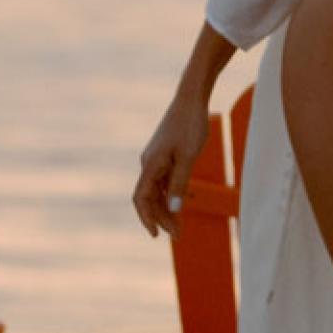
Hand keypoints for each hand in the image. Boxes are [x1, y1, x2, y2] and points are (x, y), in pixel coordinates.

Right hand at [134, 92, 211, 237]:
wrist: (191, 97)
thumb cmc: (191, 124)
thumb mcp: (188, 157)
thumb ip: (180, 183)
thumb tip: (173, 209)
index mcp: (151, 164)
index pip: (141, 199)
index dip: (147, 219)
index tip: (157, 235)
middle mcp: (149, 162)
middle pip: (149, 198)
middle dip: (161, 217)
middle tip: (178, 235)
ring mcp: (156, 158)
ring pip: (157, 190)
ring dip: (166, 208)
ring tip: (180, 224)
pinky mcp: (165, 154)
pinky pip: (164, 180)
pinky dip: (171, 193)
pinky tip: (184, 201)